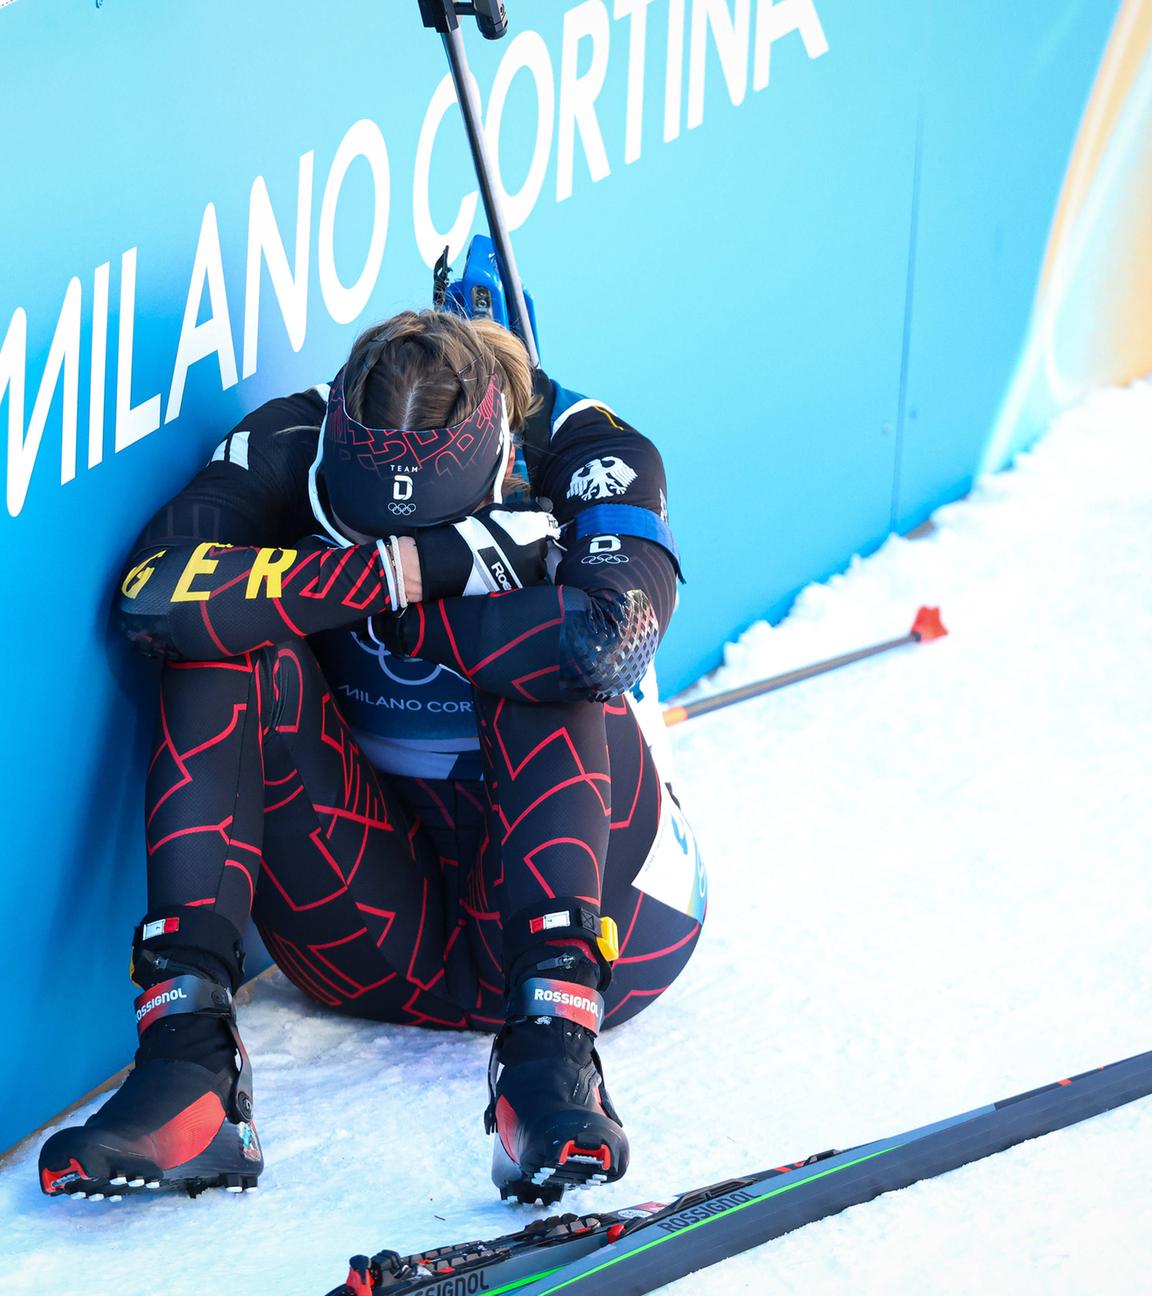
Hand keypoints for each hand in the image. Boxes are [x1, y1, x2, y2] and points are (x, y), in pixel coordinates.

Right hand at [414, 503, 560, 601]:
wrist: (457, 561)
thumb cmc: (474, 532)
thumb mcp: (498, 511)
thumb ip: (520, 512)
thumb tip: (535, 510)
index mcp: (534, 527)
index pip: (547, 525)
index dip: (538, 527)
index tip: (531, 530)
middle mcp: (538, 549)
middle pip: (542, 547)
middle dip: (531, 547)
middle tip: (510, 548)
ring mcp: (533, 571)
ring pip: (538, 566)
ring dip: (528, 565)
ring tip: (505, 563)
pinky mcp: (526, 587)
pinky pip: (532, 582)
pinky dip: (523, 579)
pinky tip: (507, 574)